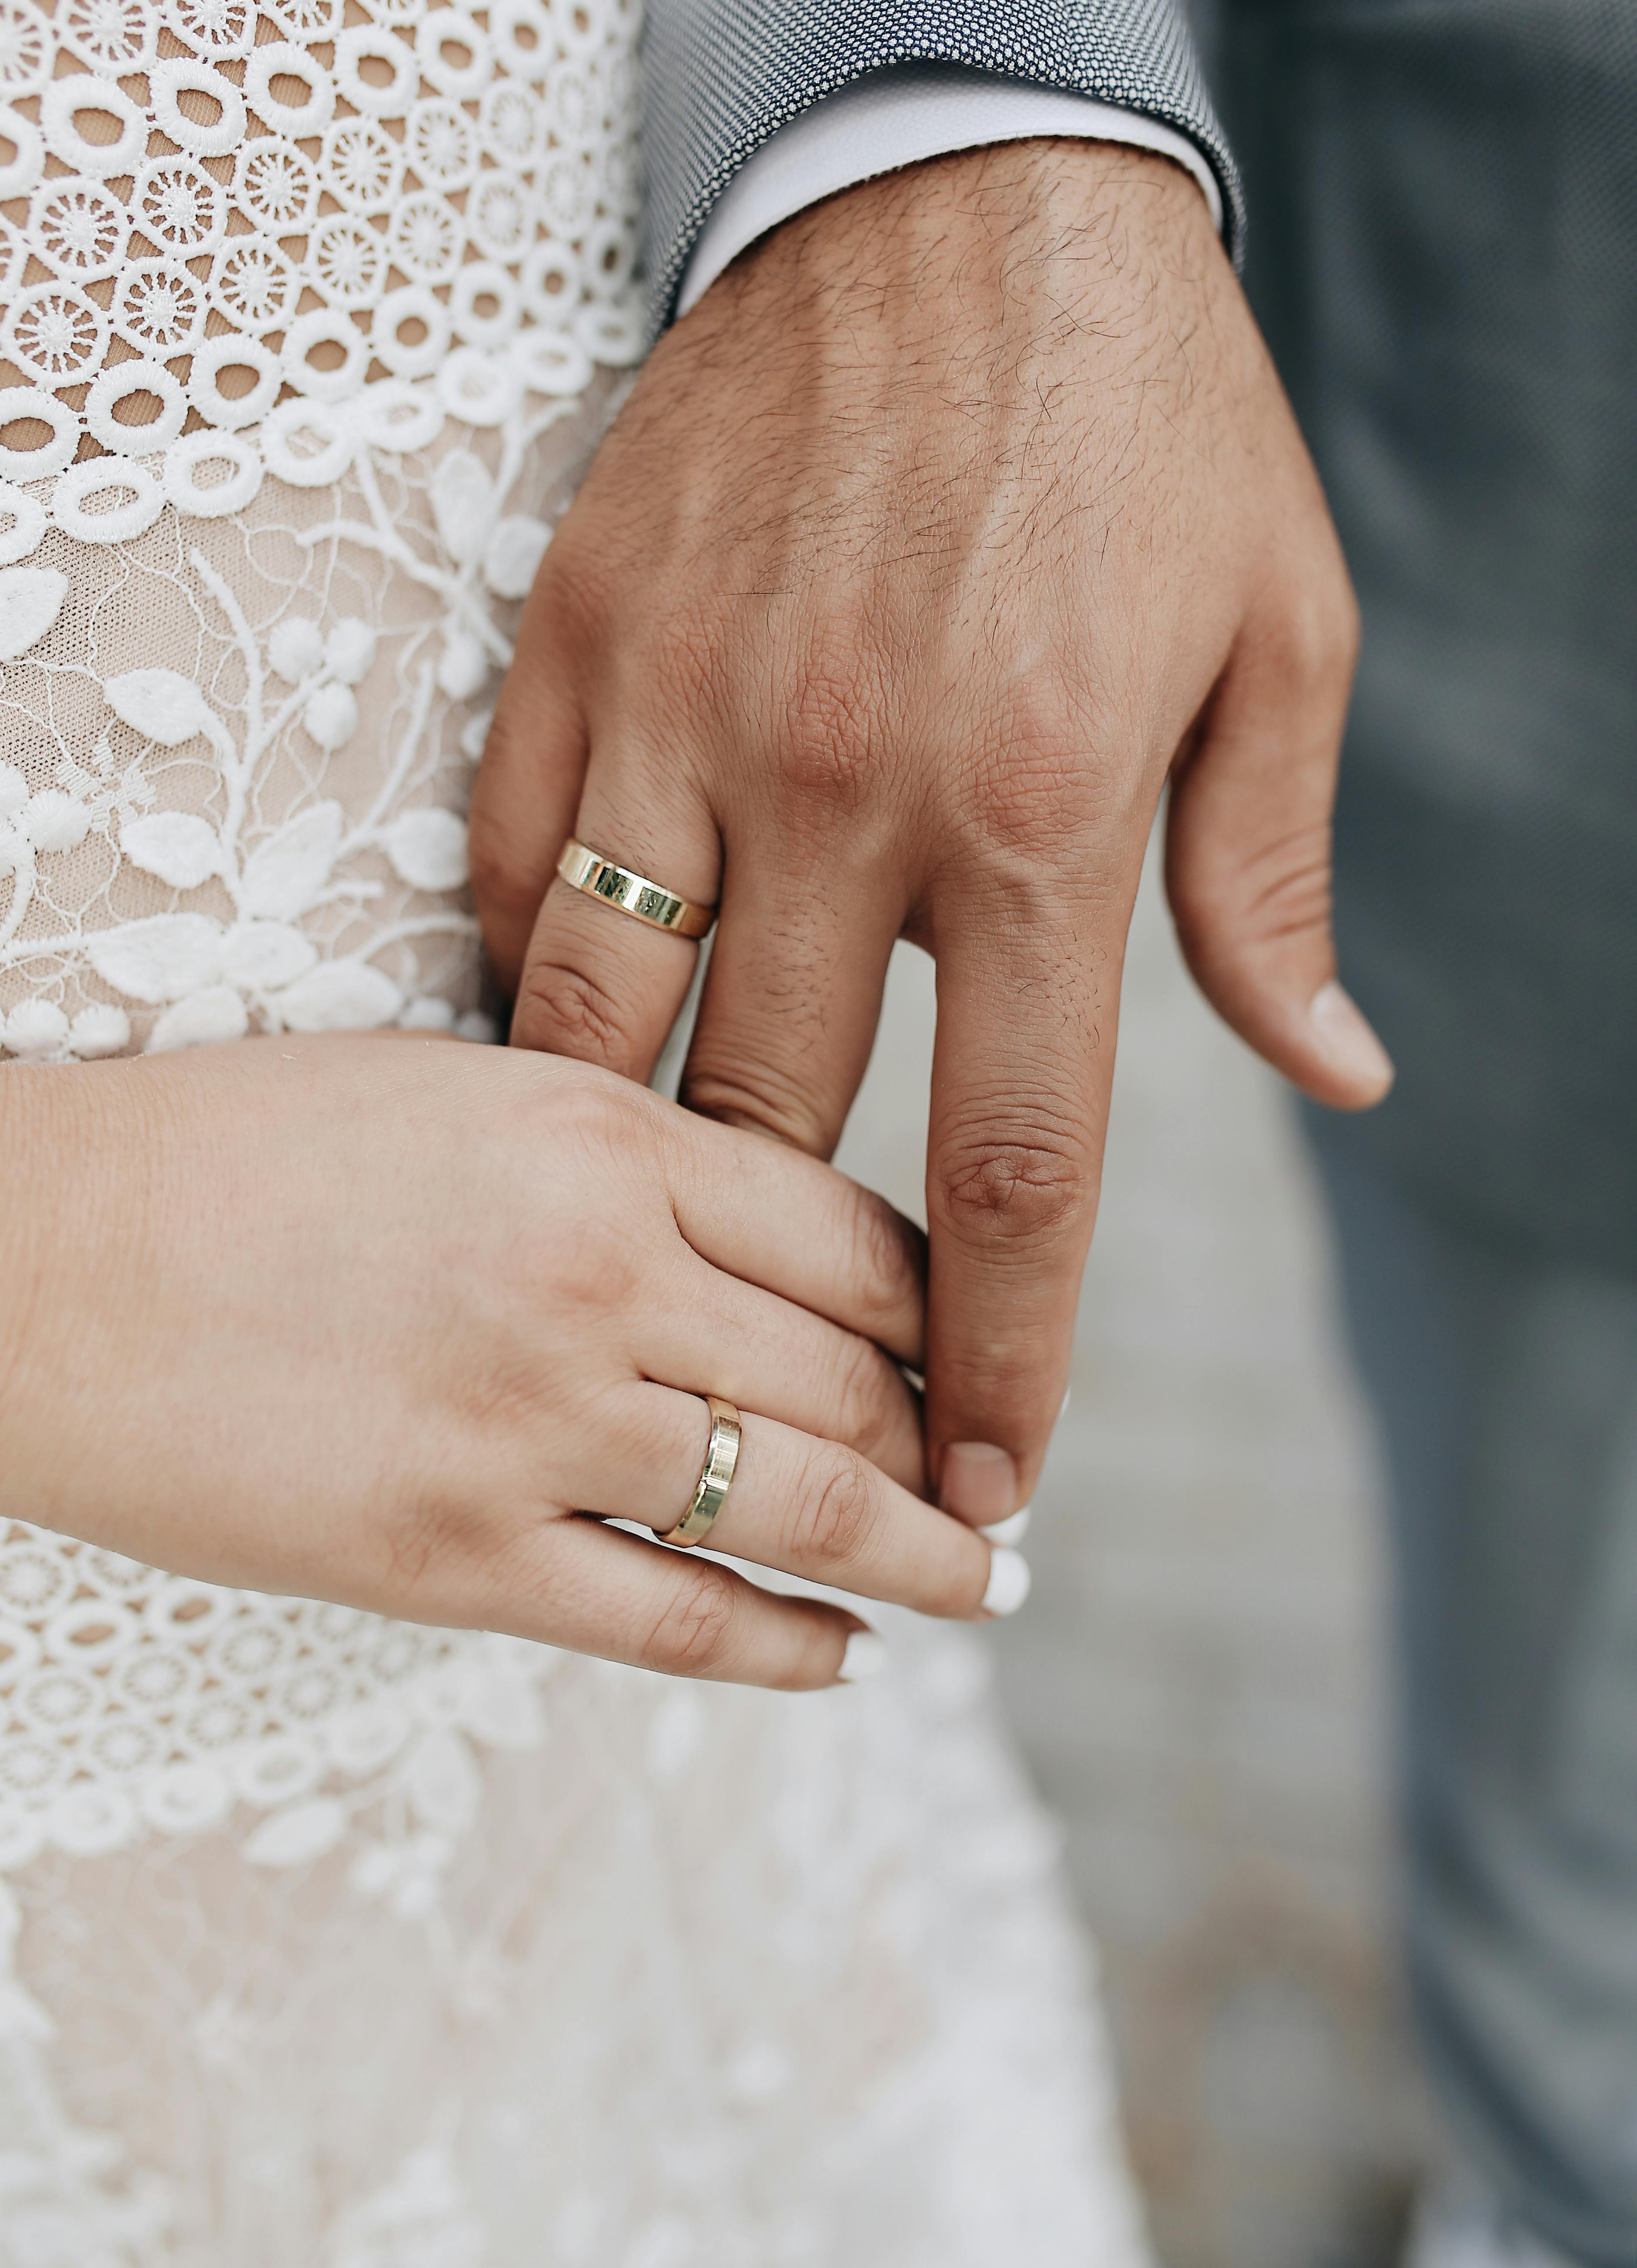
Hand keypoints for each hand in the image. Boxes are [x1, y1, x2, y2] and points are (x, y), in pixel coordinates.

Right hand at [0, 1037, 1010, 1688]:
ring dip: (919, 1560)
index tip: (982, 1348)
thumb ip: (625, 1158)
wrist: (46, 1257)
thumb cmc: (243, 1150)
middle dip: (952, 1441)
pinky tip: (842, 1654)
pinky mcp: (454, 1556)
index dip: (948, 1309)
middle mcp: (601, 1279)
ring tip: (983, 1587)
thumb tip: (764, 1238)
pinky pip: (673, 1619)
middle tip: (1006, 1487)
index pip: (857, 1239)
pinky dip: (783, 1647)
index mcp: (606, 1136)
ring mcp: (534, 1426)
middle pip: (855, 1378)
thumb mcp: (467, 1094)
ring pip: (802, 1506)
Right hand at [469, 139, 1392, 1527]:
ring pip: (613, 1028)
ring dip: (636, 1165)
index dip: (997, 1349)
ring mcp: (692, 710)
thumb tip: (1329, 1074)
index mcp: (1044, 803)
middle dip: (797, 1297)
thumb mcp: (1281, 636)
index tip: (985, 1479)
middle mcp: (850, 780)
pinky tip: (583, 1034)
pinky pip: (522, 875)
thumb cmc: (1146, 418)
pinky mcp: (583, 638)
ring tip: (663, 1246)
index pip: (1011, 1157)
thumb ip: (1276, 882)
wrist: (958, 180)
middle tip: (817, 1390)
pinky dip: (545, 979)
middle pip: (783, 1129)